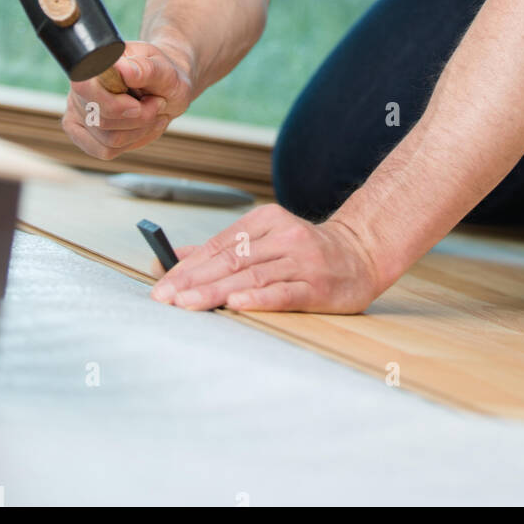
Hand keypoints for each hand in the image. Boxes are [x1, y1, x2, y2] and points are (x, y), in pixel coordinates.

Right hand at [61, 41, 193, 160]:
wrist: (164, 88)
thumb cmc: (162, 75)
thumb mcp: (164, 69)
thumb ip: (145, 69)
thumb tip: (123, 69)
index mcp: (95, 64)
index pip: (84, 87)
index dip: (113, 104)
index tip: (139, 105)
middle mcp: (80, 88)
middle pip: (102, 121)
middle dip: (139, 118)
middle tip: (158, 103)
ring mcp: (78, 113)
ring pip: (107, 140)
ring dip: (139, 130)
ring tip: (153, 112)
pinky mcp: (82, 134)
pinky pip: (105, 151)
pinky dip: (132, 142)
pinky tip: (143, 127)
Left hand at [149, 202, 380, 313]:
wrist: (362, 254)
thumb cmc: (306, 251)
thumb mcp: (265, 238)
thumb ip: (222, 248)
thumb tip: (172, 260)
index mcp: (267, 219)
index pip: (220, 244)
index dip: (188, 265)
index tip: (162, 284)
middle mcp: (285, 236)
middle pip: (232, 259)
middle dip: (194, 280)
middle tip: (164, 298)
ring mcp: (303, 259)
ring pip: (252, 275)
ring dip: (216, 291)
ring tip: (188, 304)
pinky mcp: (318, 286)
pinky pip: (284, 292)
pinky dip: (258, 298)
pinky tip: (236, 303)